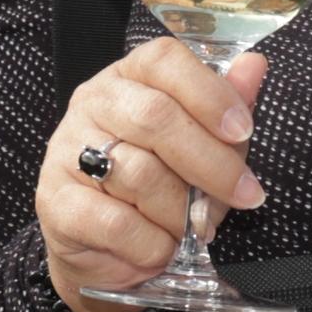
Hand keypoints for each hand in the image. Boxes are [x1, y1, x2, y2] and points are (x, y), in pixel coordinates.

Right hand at [35, 37, 268, 311]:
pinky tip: (161, 248)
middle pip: (155, 116)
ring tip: (193, 228)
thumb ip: (226, 106)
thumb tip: (255, 66)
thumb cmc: (158, 190)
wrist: (103, 251)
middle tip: (244, 195)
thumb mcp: (202, 146)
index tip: (243, 131)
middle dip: (211, 162)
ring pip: (138, 173)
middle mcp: (93, 103)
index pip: (164, 60)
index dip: (209, 93)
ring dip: (180, 211)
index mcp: (129, 77)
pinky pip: (115, 222)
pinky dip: (151, 243)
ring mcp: (67, 151)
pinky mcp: (56, 202)